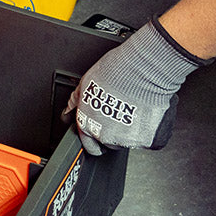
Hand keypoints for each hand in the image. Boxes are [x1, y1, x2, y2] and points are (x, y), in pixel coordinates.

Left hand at [64, 18, 208, 154]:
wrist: (141, 72)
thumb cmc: (114, 73)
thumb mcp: (86, 83)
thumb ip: (76, 101)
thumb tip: (68, 110)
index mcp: (88, 123)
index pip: (88, 143)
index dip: (94, 140)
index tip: (99, 139)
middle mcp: (105, 135)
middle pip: (108, 142)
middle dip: (113, 131)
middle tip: (120, 113)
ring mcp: (126, 139)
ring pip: (127, 141)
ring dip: (130, 131)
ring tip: (134, 110)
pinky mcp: (146, 140)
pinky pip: (147, 140)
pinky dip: (148, 130)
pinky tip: (147, 114)